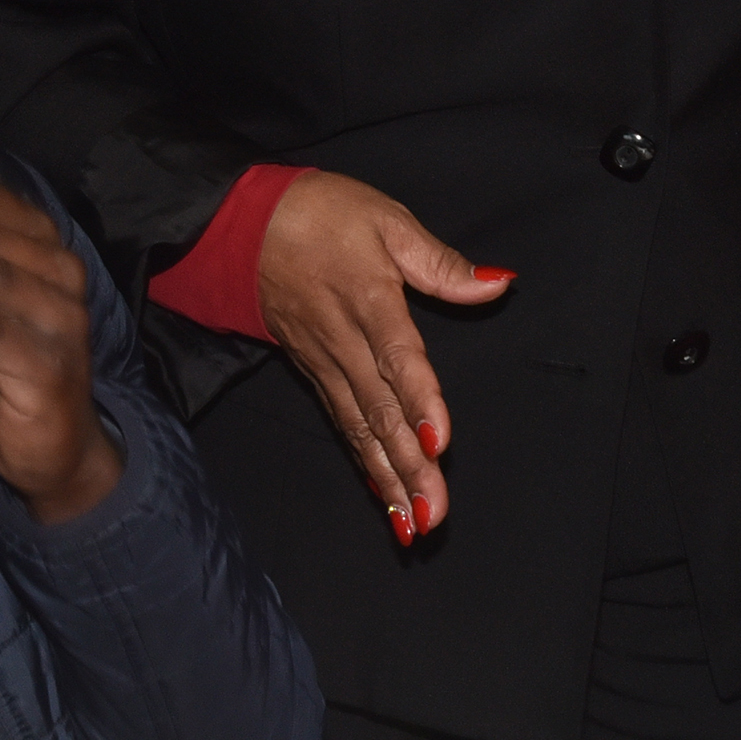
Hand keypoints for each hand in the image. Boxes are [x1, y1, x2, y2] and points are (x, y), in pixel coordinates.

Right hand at [252, 171, 511, 540]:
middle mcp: (343, 341)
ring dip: (386, 478)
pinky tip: (383, 496)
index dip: (418, 401)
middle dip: (407, 465)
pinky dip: (362, 463)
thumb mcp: (387, 220)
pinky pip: (341, 425)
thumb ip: (441, 262)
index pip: (396, 358)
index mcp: (367, 300)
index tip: (437, 443)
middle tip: (433, 513)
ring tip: (413, 524)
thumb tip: (497, 283)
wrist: (243, 224)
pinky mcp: (312, 373)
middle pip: (379, 410)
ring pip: (359, 428)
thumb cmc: (322, 215)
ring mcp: (324, 362)